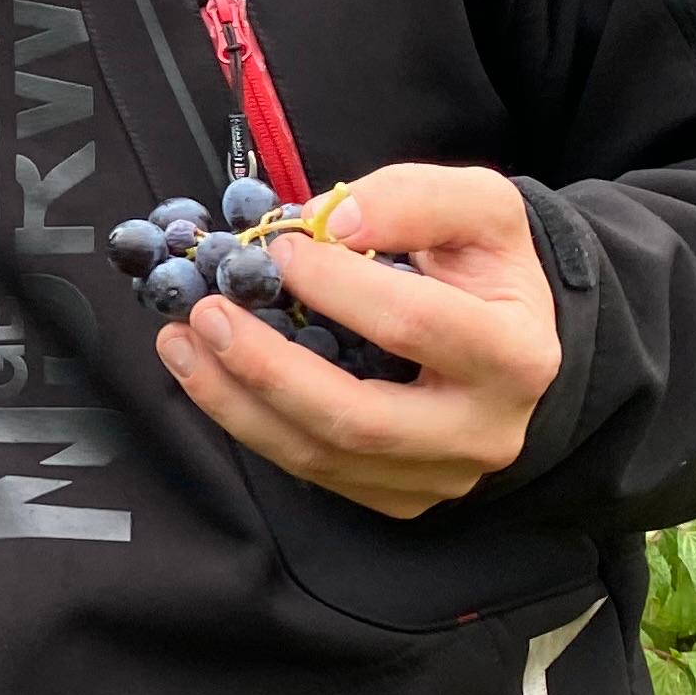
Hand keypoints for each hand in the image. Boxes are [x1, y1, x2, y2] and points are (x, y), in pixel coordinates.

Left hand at [152, 163, 560, 519]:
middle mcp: (482, 431)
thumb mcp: (480, 208)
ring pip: (322, 456)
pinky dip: (250, 423)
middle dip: (267, 367)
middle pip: (358, 419)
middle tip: (206, 313)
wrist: (508, 333)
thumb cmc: (485, 266)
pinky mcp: (398, 495)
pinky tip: (207, 375)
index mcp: (513, 354)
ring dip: (237, 399)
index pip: (414, 324)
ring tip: (181, 340)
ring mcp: (439, 475)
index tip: (281, 250)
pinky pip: (313, 470)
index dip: (338, 286)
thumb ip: (415, 199)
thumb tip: (336, 221)